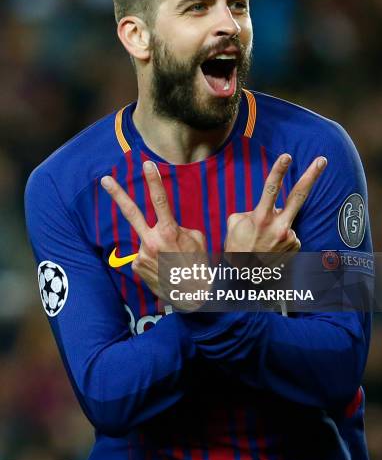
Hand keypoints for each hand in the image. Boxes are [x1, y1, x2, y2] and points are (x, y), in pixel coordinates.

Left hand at [101, 161, 206, 301]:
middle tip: (105, 179)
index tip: (147, 164)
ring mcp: (142, 254)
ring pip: (146, 240)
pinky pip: (143, 256)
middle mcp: (152, 241)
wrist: (193, 296)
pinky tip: (162, 269)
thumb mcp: (197, 240)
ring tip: (169, 262)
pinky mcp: (136, 267)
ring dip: (155, 246)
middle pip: (131, 212)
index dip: (153, 180)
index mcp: (169, 231)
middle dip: (118, 194)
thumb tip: (168, 227)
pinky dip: (152, 259)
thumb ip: (180, 228)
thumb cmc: (199, 265)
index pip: (160, 200)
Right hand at [224, 154, 326, 252]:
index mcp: (261, 218)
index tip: (287, 156)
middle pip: (298, 196)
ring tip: (263, 240)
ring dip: (277, 223)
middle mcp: (279, 227)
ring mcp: (289, 237)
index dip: (279, 170)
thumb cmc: (236, 247)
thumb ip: (250, 210)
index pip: (271, 189)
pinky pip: (290, 232)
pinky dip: (281, 235)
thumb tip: (265, 208)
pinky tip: (272, 246)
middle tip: (323, 160)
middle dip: (311, 176)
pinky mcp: (295, 246)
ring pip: (287, 218)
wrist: (245, 278)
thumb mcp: (235, 224)